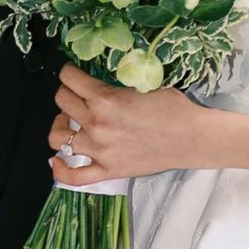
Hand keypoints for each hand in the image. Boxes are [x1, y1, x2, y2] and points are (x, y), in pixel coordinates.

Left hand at [49, 65, 209, 184]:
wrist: (192, 138)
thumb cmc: (173, 108)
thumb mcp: (142, 85)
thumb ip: (115, 85)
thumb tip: (101, 80)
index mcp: (104, 100)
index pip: (69, 79)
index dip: (68, 72)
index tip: (72, 73)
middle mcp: (96, 125)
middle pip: (62, 102)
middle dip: (67, 93)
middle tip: (76, 94)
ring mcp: (99, 151)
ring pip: (58, 137)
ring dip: (60, 125)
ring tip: (69, 123)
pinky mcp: (108, 170)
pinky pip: (74, 176)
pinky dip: (60, 170)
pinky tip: (56, 161)